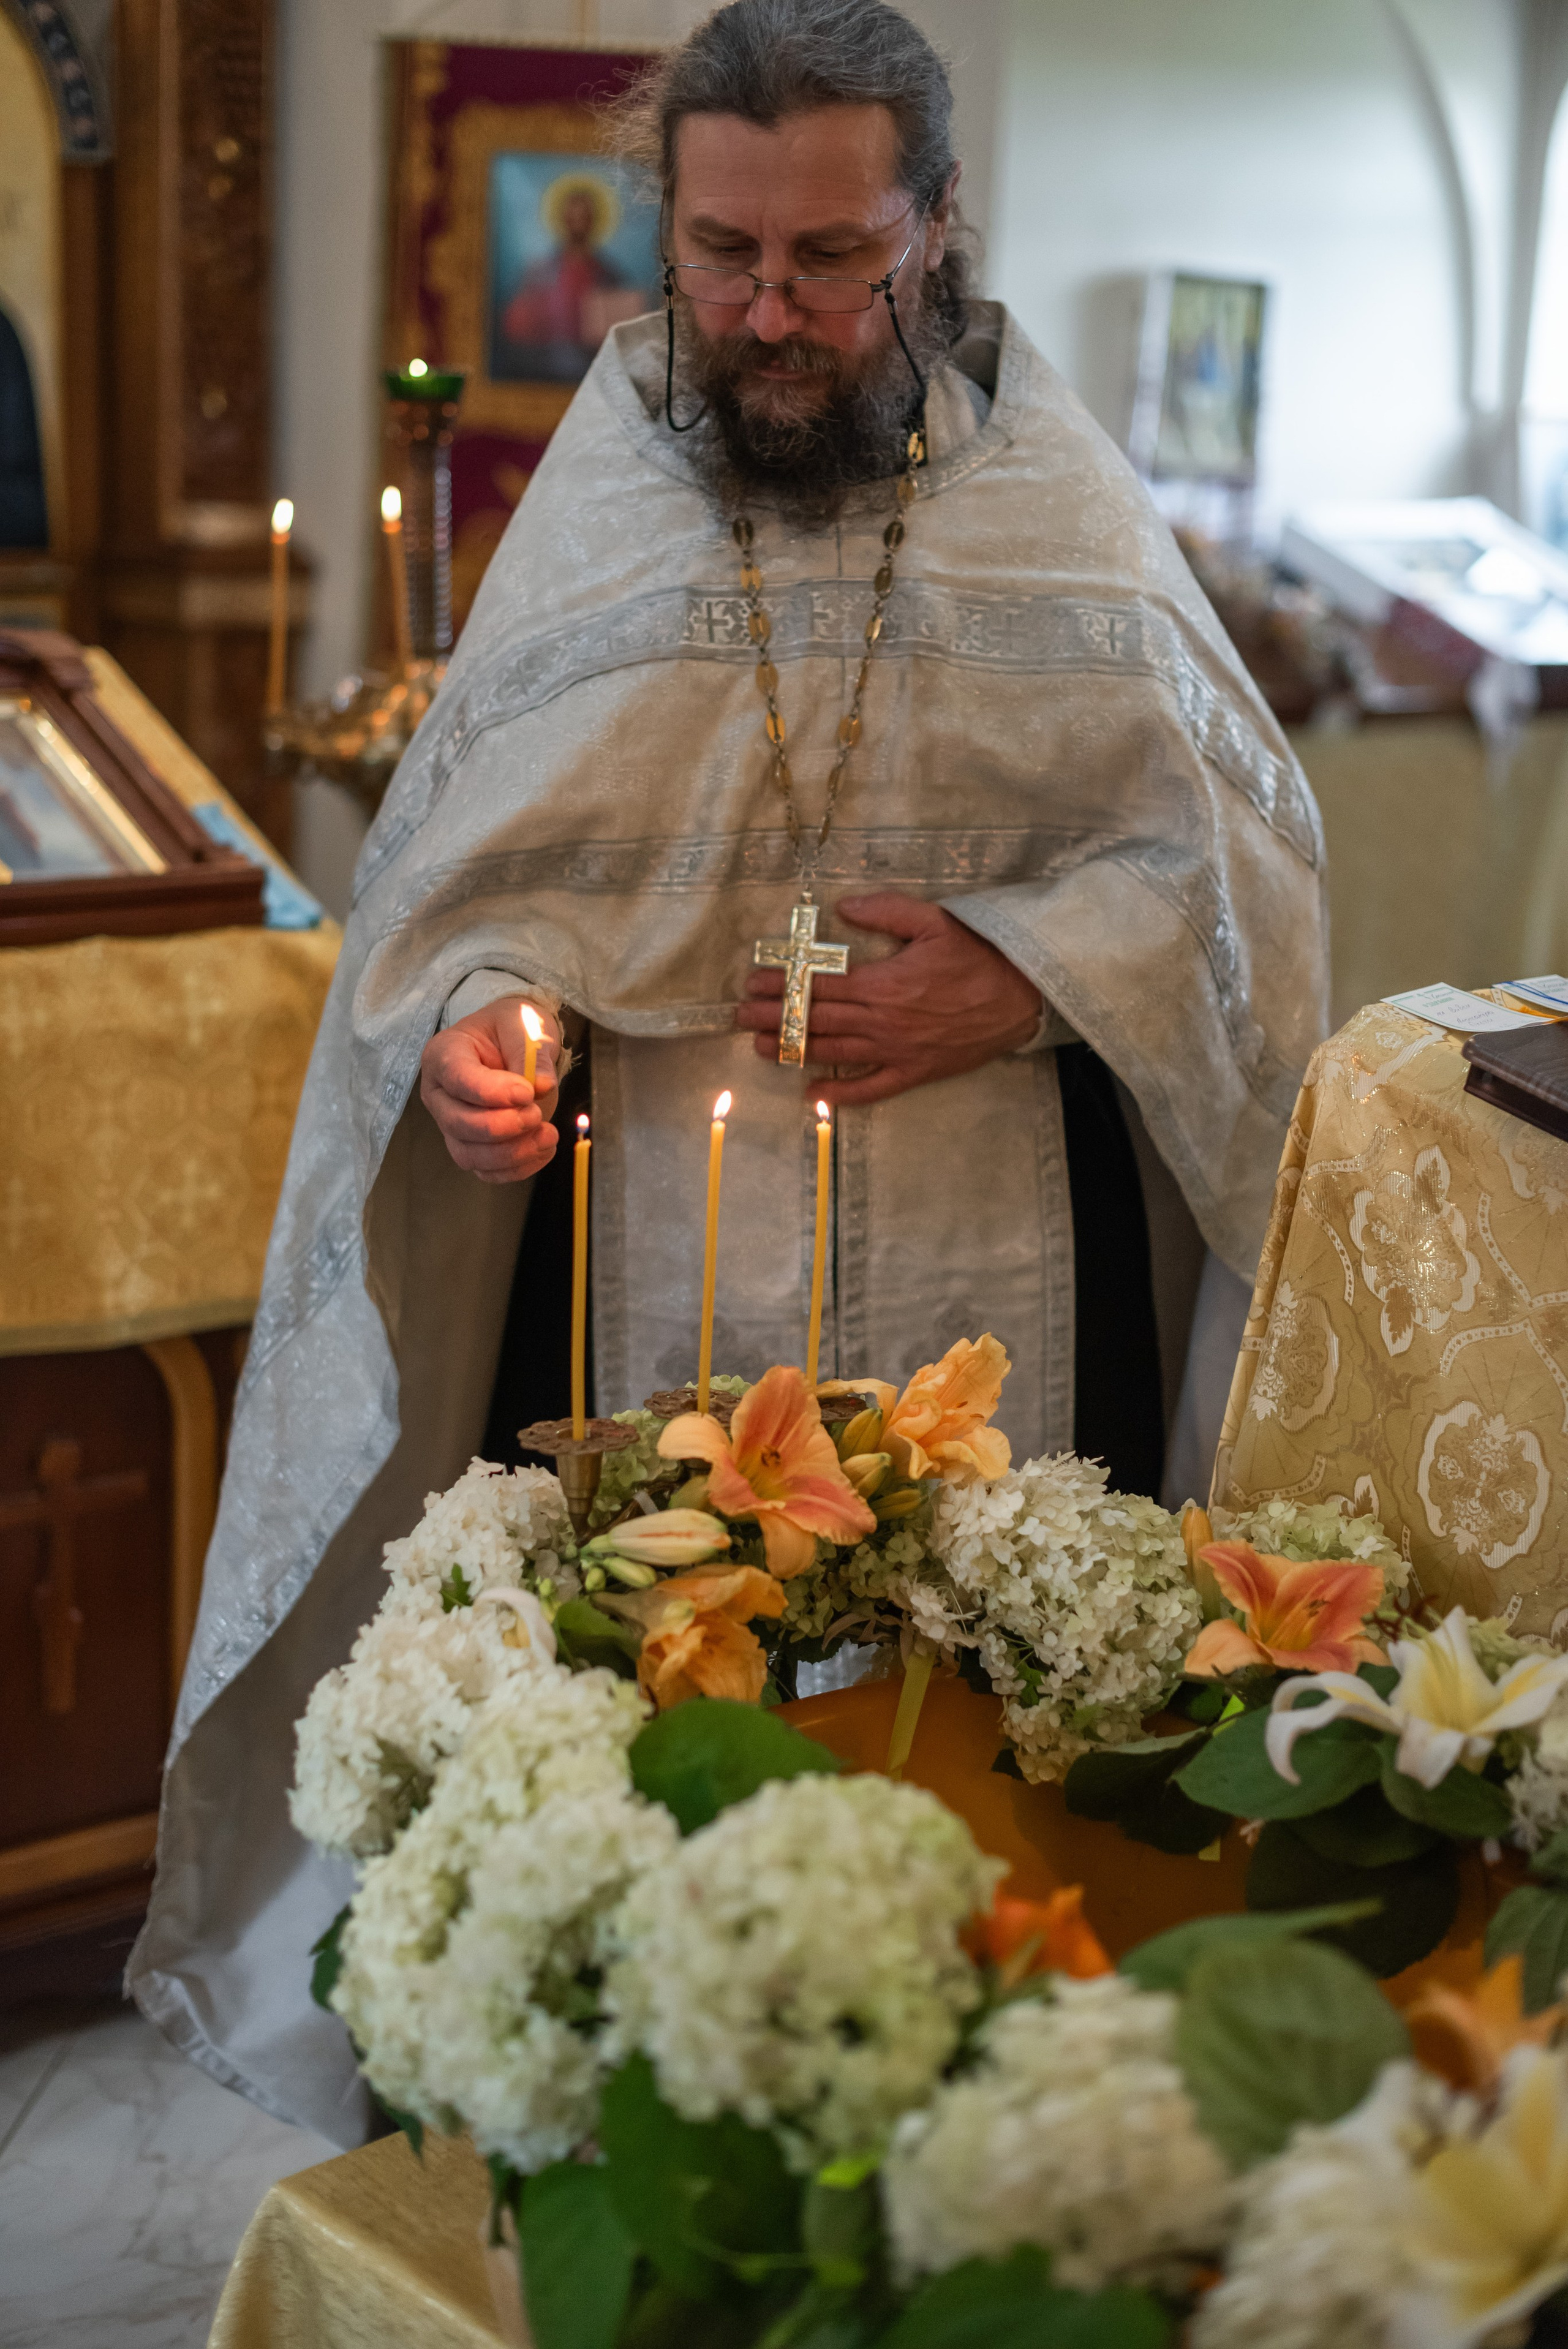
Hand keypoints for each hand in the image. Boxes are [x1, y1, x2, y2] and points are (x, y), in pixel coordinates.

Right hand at [419, 997, 561, 1182]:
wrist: (515, 1043)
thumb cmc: (512, 1028)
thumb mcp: (523, 1024)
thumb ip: (530, 1054)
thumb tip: (542, 1087)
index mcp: (443, 1054)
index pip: (456, 1078)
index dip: (491, 1092)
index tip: (527, 1092)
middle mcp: (439, 1093)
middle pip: (457, 1122)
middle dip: (501, 1126)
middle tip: (537, 1114)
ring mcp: (452, 1124)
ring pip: (469, 1154)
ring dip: (512, 1153)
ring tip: (548, 1134)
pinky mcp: (473, 1147)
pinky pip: (488, 1171)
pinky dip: (518, 1168)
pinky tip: (544, 1149)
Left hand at [735, 893, 1041, 1106]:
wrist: (1022, 997)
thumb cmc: (979, 956)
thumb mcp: (935, 920)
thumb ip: (887, 910)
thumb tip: (845, 908)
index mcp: (883, 982)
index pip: (819, 984)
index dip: (782, 984)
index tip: (754, 981)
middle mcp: (882, 1021)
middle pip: (816, 1019)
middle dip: (774, 1016)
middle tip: (740, 1016)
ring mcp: (896, 1050)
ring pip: (833, 1052)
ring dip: (793, 1050)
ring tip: (760, 1046)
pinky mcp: (914, 1072)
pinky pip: (871, 1088)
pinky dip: (840, 1094)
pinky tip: (813, 1096)